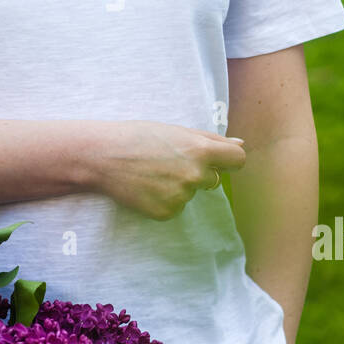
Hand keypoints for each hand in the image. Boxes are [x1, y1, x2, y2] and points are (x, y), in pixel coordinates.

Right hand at [89, 121, 245, 220]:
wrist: (103, 156)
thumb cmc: (139, 137)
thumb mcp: (177, 131)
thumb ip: (212, 140)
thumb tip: (240, 145)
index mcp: (201, 151)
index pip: (238, 161)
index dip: (229, 160)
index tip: (218, 160)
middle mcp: (195, 176)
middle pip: (213, 180)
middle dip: (198, 172)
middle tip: (168, 162)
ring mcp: (181, 197)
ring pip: (191, 193)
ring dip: (178, 186)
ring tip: (152, 173)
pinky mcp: (166, 212)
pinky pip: (175, 207)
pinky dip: (164, 199)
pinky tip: (146, 187)